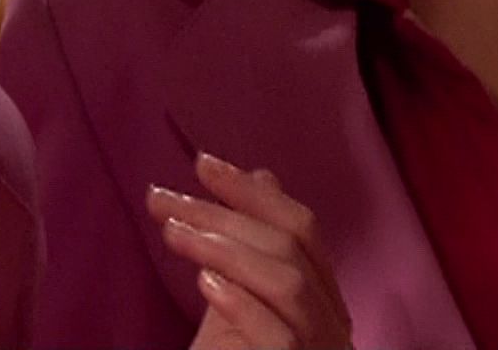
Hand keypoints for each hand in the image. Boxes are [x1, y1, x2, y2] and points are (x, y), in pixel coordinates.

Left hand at [146, 152, 354, 349]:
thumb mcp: (236, 310)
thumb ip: (249, 249)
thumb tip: (260, 174)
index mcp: (323, 302)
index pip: (302, 228)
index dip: (253, 191)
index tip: (200, 164)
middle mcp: (334, 325)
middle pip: (292, 246)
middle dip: (225, 213)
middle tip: (163, 201)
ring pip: (289, 283)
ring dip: (226, 248)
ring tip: (173, 234)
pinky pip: (283, 338)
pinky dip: (243, 305)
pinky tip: (205, 282)